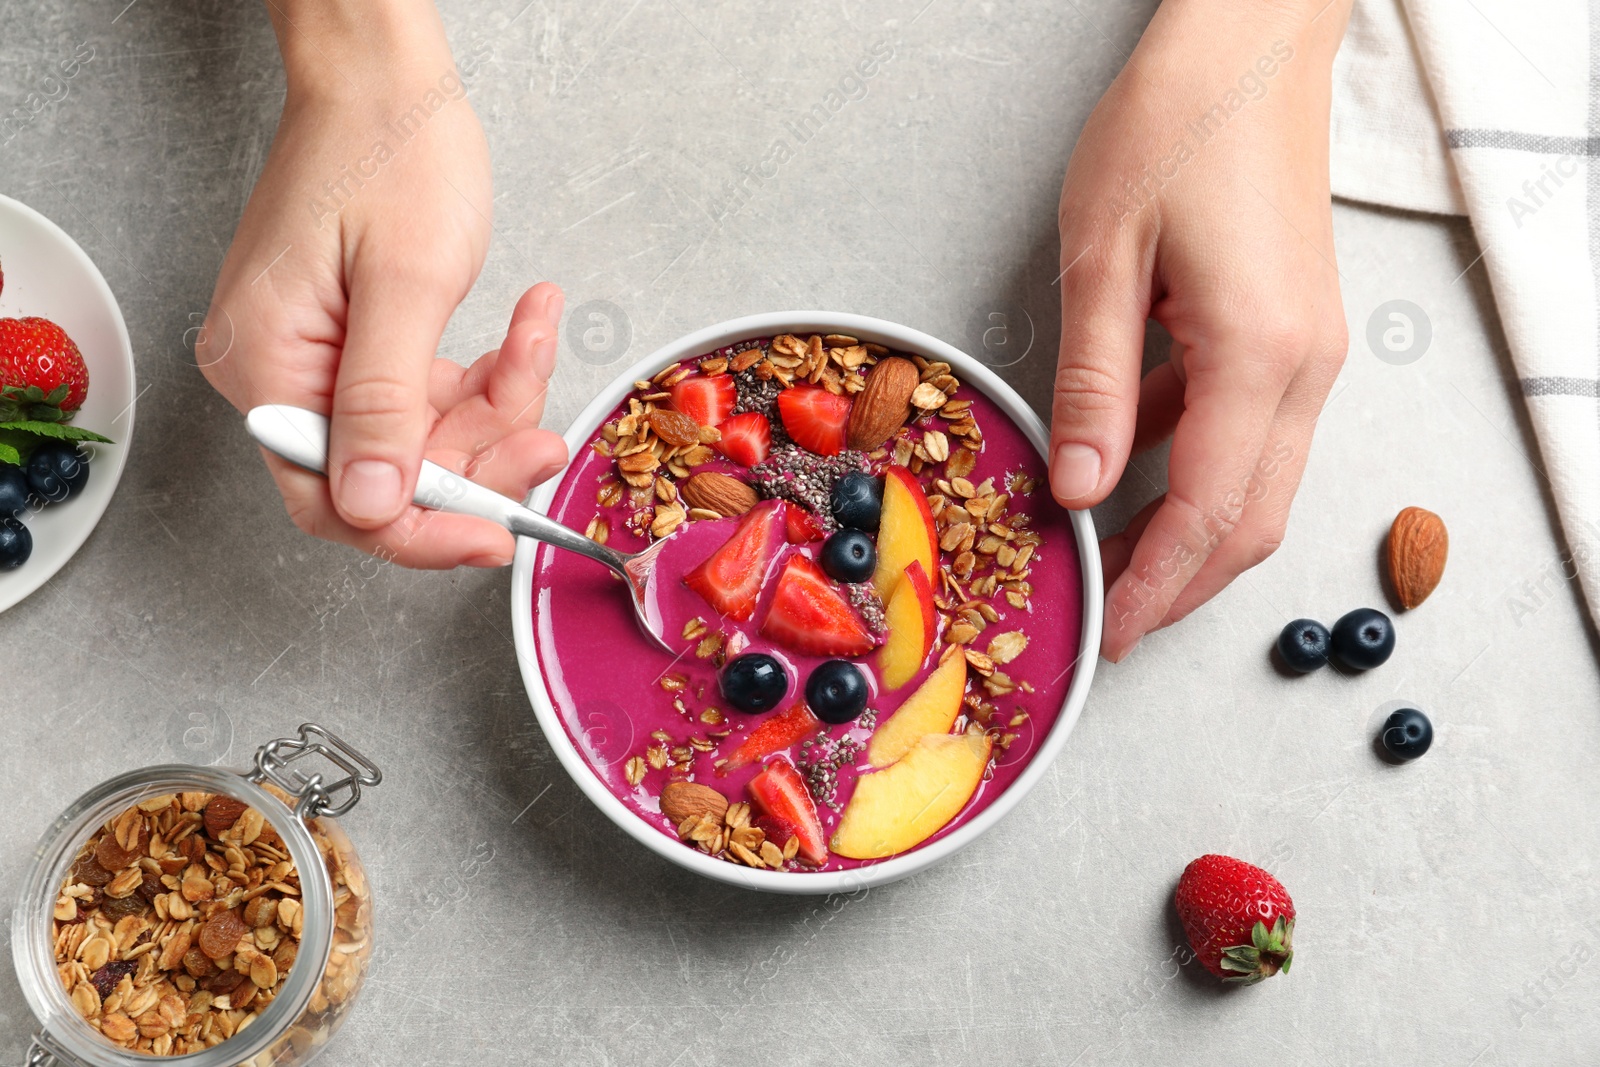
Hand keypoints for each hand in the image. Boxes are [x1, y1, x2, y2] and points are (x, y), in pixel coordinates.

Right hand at [199, 2, 565, 566]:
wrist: (386, 77)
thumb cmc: (390, 149)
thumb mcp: (406, 285)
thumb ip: (387, 404)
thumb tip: (374, 506)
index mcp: (267, 367)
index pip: (334, 500)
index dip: (419, 531)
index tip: (493, 537)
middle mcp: (280, 375)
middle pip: (391, 473)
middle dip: (481, 456)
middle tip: (545, 432)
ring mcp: (319, 361)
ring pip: (426, 437)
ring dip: (498, 403)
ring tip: (537, 334)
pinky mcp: (358, 345)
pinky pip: (432, 394)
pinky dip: (488, 372)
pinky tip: (524, 323)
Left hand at [1050, 0, 1352, 660]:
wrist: (1249, 44)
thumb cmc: (1175, 126)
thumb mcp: (1105, 258)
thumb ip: (1095, 386)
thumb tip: (1082, 491)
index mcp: (1260, 356)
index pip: (1211, 513)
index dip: (1159, 585)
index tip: (1112, 631)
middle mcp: (1305, 367)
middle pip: (1253, 520)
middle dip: (1183, 583)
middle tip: (1115, 619)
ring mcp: (1309, 350)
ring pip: (1258, 483)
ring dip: (1190, 532)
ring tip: (1113, 558)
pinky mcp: (1294, 330)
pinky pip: (1251, 429)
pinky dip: (1196, 466)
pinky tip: (1131, 462)